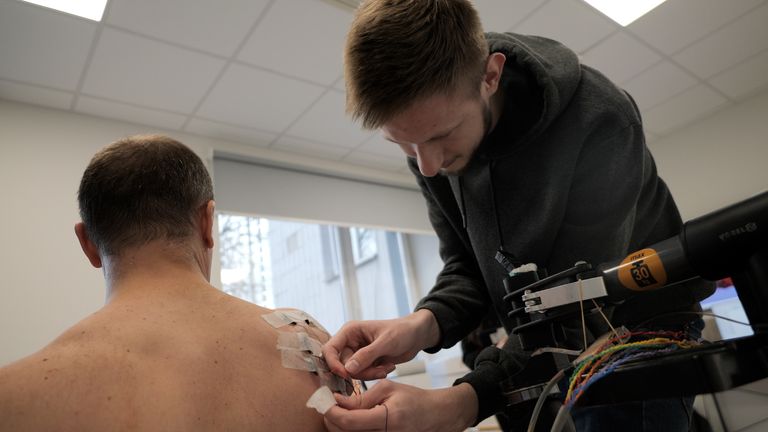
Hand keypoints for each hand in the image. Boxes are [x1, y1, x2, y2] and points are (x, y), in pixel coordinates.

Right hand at [322, 310, 439, 379]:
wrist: (416, 336)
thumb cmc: (402, 331)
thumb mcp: (386, 342)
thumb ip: (366, 355)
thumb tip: (347, 369)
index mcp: (350, 331)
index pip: (330, 349)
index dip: (334, 364)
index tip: (346, 374)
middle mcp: (350, 342)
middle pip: (342, 365)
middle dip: (361, 372)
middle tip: (379, 371)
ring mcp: (357, 354)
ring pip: (353, 373)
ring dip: (370, 374)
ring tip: (387, 368)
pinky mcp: (366, 363)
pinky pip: (363, 375)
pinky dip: (375, 375)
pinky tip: (388, 367)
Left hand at [324, 380, 477, 431]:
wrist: (434, 415)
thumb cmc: (413, 399)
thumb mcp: (387, 388)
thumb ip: (361, 397)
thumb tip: (337, 401)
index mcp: (387, 419)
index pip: (349, 421)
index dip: (332, 412)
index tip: (324, 401)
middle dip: (331, 420)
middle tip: (327, 405)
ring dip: (339, 426)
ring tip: (338, 411)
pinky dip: (350, 429)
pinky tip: (350, 419)